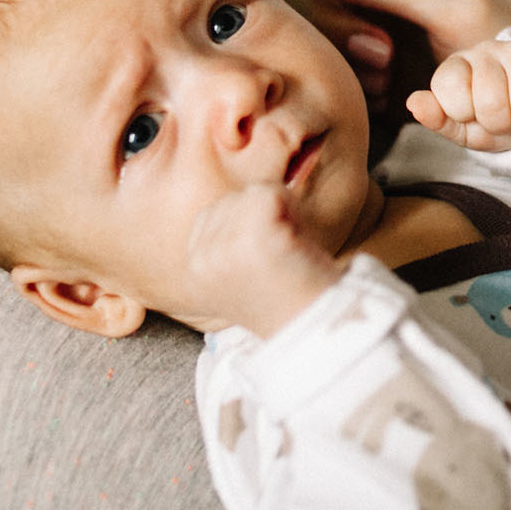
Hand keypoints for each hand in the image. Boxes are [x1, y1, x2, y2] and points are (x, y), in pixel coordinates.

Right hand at [173, 185, 344, 336]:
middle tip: (285, 257)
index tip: (270, 260)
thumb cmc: (291, 299)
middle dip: (268, 218)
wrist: (317, 330)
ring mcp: (224, 246)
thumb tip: (248, 179)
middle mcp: (201, 258)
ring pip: (256, 192)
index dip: (252, 224)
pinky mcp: (254, 235)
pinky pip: (274, 193)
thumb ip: (230, 236)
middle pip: (236, 198)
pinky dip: (295, 212)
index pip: (216, 212)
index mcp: (194, 268)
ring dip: (285, 214)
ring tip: (291, 253)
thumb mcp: (244, 270)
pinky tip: (297, 245)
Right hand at [252, 0, 510, 84]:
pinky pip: (318, 65)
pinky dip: (348, 82)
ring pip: (303, 24)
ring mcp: (354, 18)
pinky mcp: (352, 62)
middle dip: (330, 16)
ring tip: (393, 71)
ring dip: (342, 55)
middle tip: (383, 49)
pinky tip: (390, 92)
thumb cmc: (501, 38)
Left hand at [408, 37, 510, 151]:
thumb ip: (438, 118)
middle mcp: (485, 51)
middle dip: (503, 125)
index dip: (466, 116)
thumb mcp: (466, 129)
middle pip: (491, 102)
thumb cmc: (498, 122)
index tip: (476, 119)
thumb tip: (414, 103)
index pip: (449, 89)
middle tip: (509, 121)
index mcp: (457, 68)